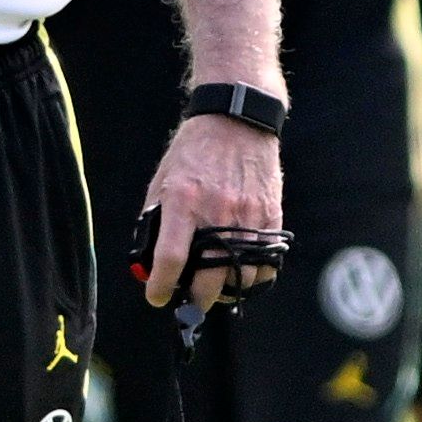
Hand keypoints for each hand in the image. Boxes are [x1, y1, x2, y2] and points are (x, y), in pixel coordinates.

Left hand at [137, 111, 282, 307]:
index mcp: (183, 201)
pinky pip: (267, 260)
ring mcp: (248, 215)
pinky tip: (243, 272)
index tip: (157, 297)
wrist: (236, 119)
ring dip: (228, 290)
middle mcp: (217, 211)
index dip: (161, 286)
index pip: (171, 259)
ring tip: (217, 289)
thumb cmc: (194, 151)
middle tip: (191, 301)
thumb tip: (151, 259)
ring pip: (242, 275)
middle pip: (211, 277)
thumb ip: (156, 218)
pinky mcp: (270, 214)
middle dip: (197, 299)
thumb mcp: (164, 179)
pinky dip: (255, 274)